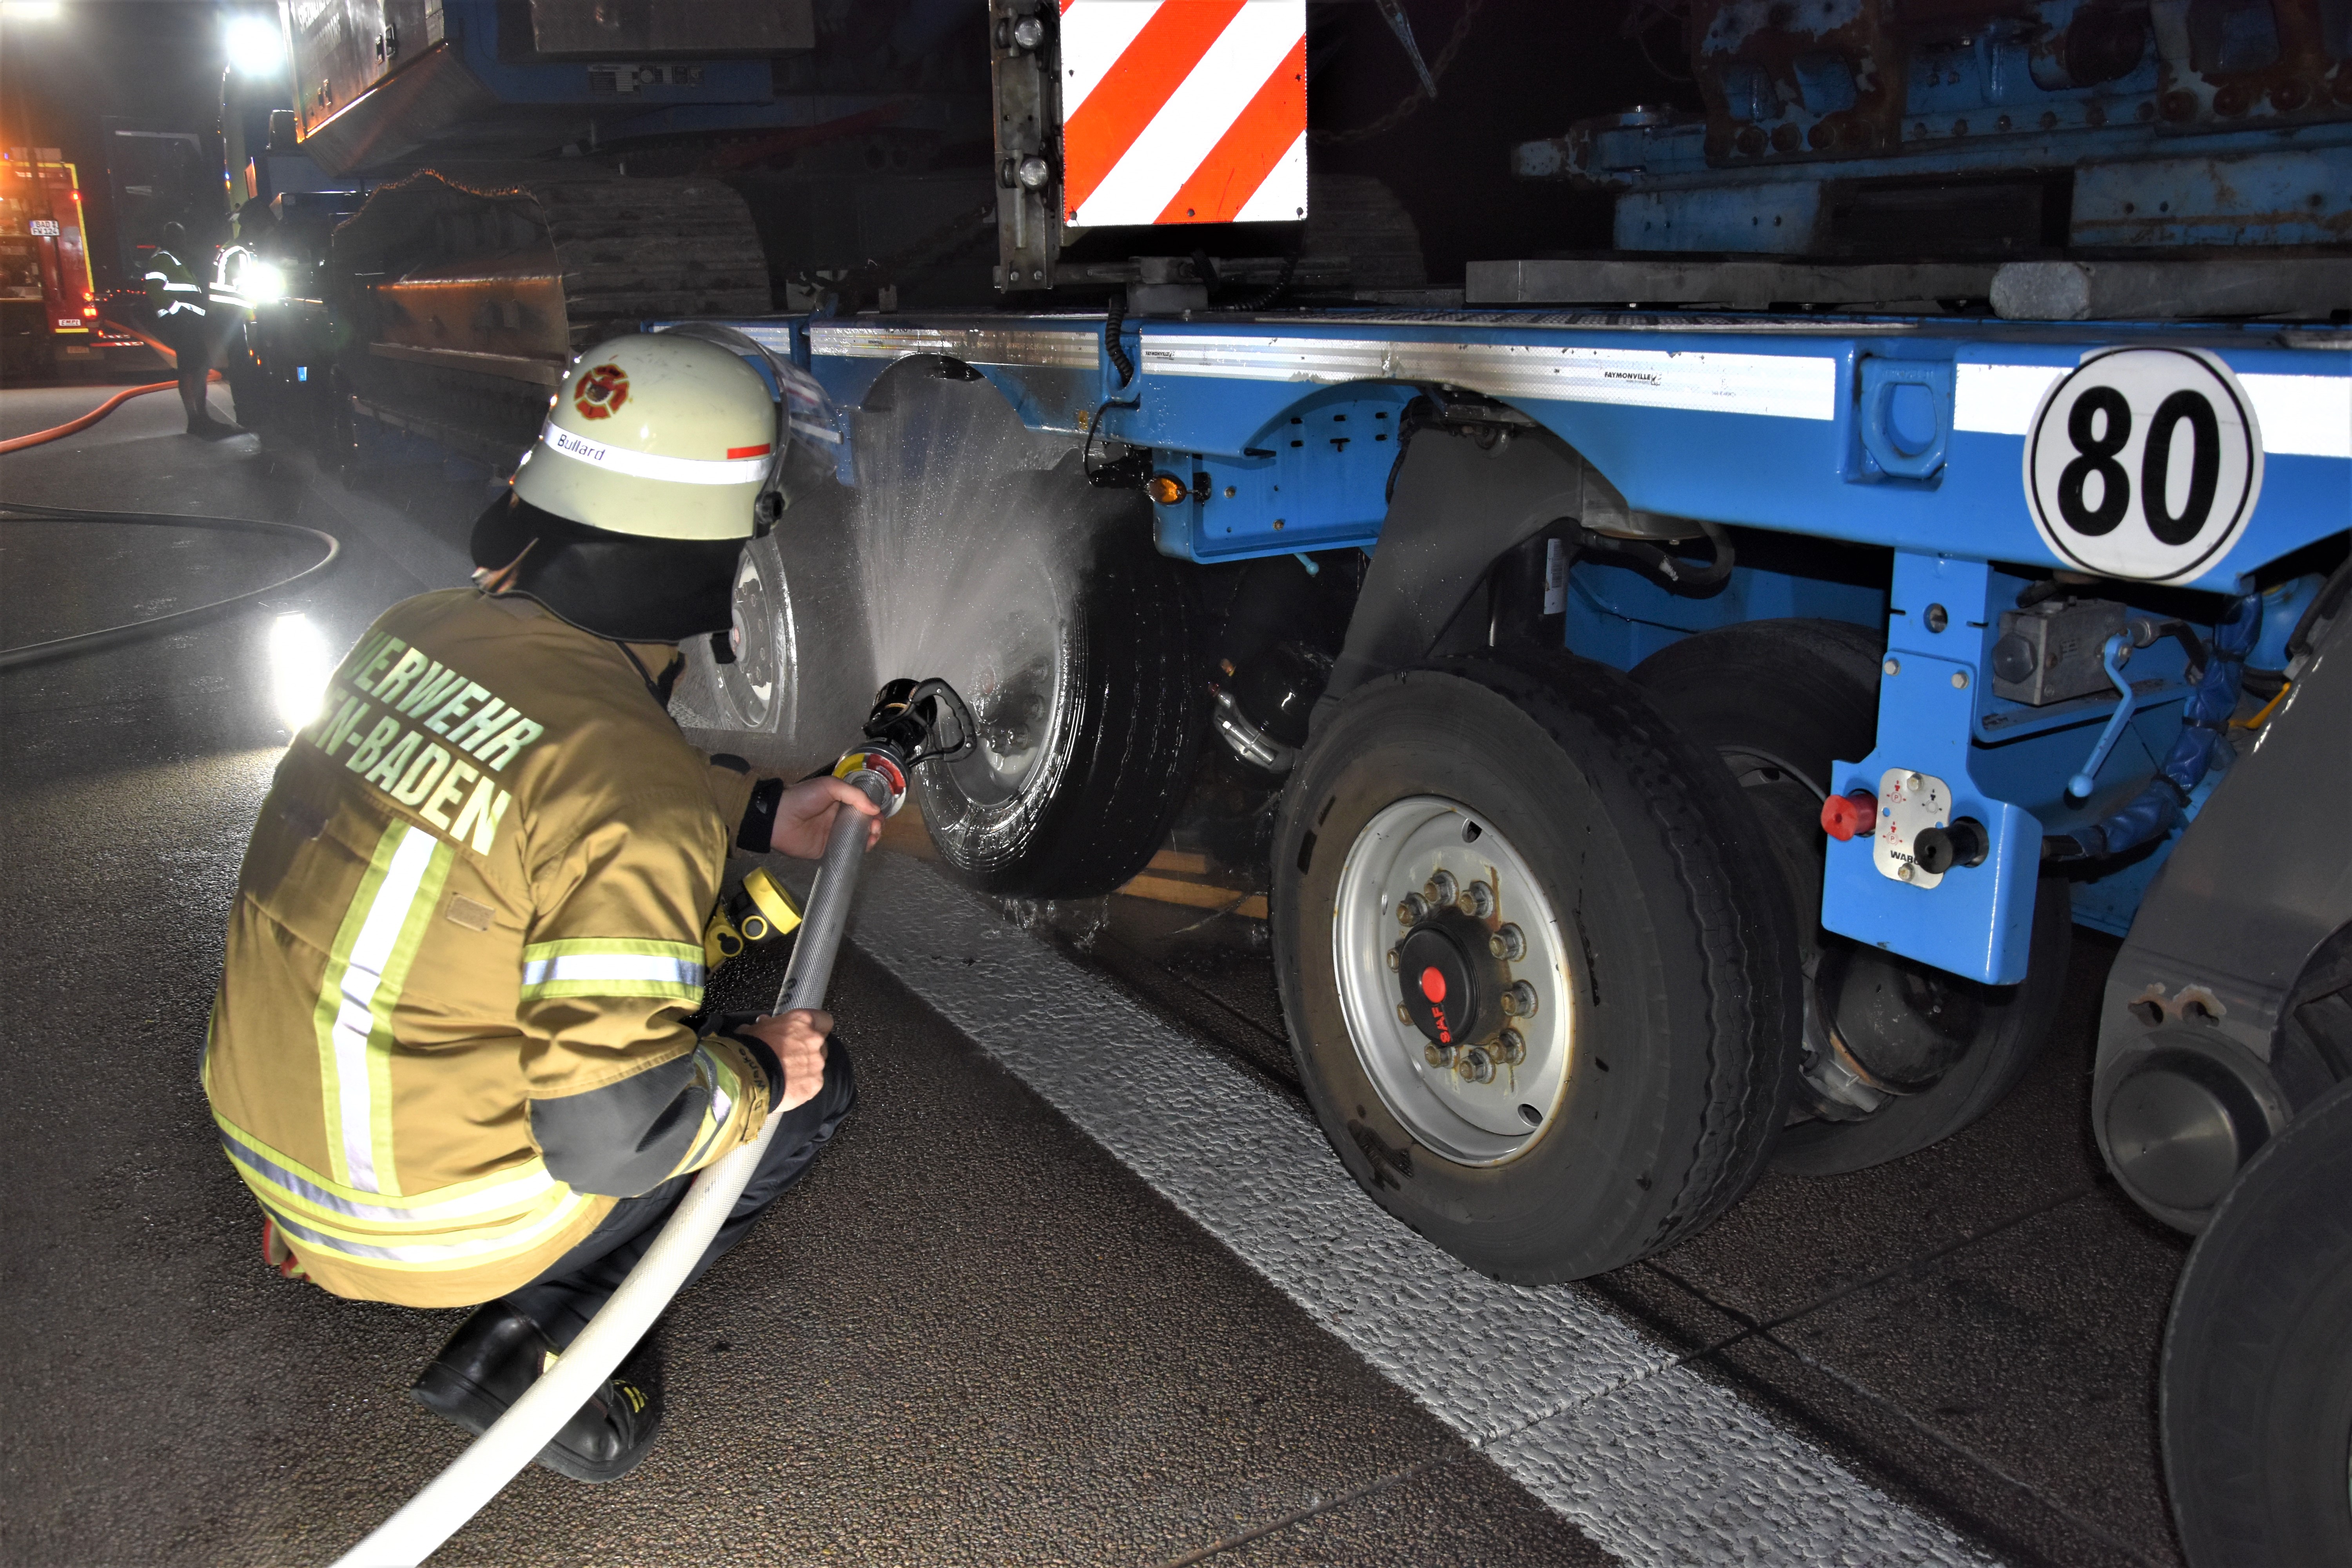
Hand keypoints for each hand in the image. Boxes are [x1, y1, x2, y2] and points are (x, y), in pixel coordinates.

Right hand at [741, 1009, 831, 1112]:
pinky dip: (804, 1084)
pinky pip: (813, 1083)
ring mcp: (817, 1062)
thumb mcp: (754, 1029)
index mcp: (802, 1021)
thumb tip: (765, 1022)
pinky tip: (789, 1087)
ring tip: (788, 1075)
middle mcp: (815, 1039)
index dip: (816, 1027)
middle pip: (821, 1044)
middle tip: (792, 1056)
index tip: (806, 1033)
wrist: (748, 1076)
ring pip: (817, 1064)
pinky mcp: (816, 1083)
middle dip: (809, 1049)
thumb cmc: (750, 1049)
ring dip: (806, 1068)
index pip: (823, 1020)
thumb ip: (766, 1025)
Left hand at [768, 775, 883, 858]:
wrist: (778, 818)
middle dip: (874, 825)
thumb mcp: (829, 786)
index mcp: (839, 801)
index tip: (878, 815)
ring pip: (858, 838)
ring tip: (872, 836)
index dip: (873, 811)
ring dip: (870, 837)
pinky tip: (864, 846)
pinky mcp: (827, 850)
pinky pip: (846, 852)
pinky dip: (858, 851)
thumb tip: (875, 809)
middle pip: (864, 824)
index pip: (862, 807)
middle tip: (875, 827)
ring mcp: (833, 835)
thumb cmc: (802, 798)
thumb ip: (854, 795)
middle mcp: (838, 818)